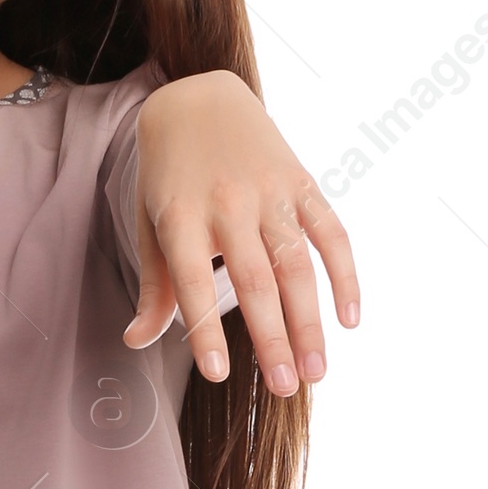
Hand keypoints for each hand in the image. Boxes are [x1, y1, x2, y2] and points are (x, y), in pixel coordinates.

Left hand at [125, 69, 358, 396]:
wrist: (199, 98)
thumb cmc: (170, 176)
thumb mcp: (150, 224)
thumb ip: (155, 287)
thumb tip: (137, 341)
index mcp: (182, 219)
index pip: (193, 283)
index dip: (204, 329)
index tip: (218, 374)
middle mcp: (228, 205)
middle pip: (254, 282)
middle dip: (272, 339)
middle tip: (285, 389)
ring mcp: (270, 192)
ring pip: (296, 264)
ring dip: (311, 321)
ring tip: (316, 373)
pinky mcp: (302, 182)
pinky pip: (330, 232)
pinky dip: (345, 274)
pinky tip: (350, 318)